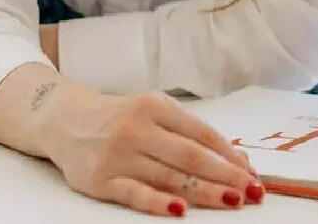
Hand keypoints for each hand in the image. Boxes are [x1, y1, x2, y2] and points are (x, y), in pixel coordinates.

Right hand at [46, 87, 264, 214]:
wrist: (65, 120)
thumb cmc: (121, 117)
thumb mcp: (154, 112)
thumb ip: (190, 132)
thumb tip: (235, 157)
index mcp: (155, 106)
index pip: (201, 133)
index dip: (229, 155)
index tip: (252, 172)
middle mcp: (137, 128)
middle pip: (190, 156)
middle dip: (225, 175)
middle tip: (252, 191)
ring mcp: (118, 155)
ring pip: (168, 177)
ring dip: (204, 192)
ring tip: (232, 201)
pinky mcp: (101, 179)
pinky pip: (135, 193)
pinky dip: (158, 203)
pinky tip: (181, 211)